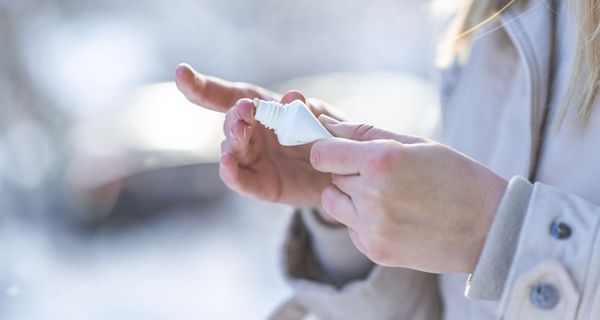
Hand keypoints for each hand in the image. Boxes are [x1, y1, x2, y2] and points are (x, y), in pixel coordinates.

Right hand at [175, 64, 332, 207]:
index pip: (225, 96)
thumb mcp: (321, 117)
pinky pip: (240, 180)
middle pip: (231, 122)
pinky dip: (231, 172)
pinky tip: (227, 163)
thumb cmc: (327, 137)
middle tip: (246, 110)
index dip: (200, 86)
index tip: (181, 74)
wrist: (343, 172)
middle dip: (236, 115)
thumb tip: (293, 97)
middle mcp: (249, 134)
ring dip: (233, 140)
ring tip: (240, 132)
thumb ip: (306, 108)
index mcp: (260, 110)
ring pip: (232, 149)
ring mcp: (252, 160)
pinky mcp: (260, 185)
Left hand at [310, 117, 507, 272]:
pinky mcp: (375, 250)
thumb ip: (367, 133)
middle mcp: (371, 195)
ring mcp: (372, 227)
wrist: (490, 228)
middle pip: (333, 176)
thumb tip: (326, 124)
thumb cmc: (457, 177)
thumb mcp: (417, 144)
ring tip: (388, 196)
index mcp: (381, 161)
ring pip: (335, 203)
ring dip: (351, 197)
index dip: (329, 150)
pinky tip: (396, 217)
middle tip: (386, 175)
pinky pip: (350, 227)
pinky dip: (363, 221)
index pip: (321, 154)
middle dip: (350, 171)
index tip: (341, 151)